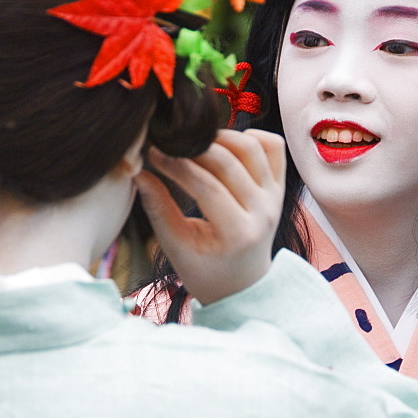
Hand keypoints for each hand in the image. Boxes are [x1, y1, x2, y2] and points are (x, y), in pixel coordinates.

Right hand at [135, 129, 284, 304]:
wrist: (242, 281)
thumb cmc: (205, 269)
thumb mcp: (176, 247)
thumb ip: (158, 209)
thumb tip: (137, 172)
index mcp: (238, 234)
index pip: (207, 187)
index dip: (177, 165)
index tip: (153, 153)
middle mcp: (264, 212)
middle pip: (229, 162)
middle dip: (193, 148)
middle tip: (169, 145)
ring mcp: (275, 197)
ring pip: (252, 147)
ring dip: (220, 137)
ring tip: (194, 145)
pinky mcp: (279, 186)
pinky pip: (273, 147)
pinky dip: (251, 137)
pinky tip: (226, 146)